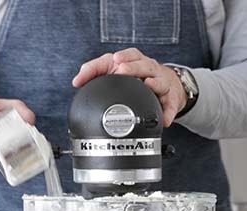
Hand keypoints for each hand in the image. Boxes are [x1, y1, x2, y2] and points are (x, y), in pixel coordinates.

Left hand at [72, 48, 186, 126]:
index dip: (123, 56)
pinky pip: (170, 106)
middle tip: (123, 70)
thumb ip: (95, 72)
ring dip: (154, 83)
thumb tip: (77, 81)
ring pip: (160, 81)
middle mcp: (150, 70)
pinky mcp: (170, 99)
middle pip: (145, 65)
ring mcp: (161, 84)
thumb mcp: (116, 69)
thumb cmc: (138, 76)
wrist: (167, 85)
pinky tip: (163, 120)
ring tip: (148, 85)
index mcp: (137, 61)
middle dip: (134, 67)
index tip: (116, 60)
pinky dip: (167, 112)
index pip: (131, 54)